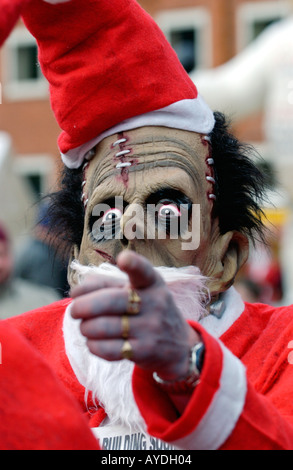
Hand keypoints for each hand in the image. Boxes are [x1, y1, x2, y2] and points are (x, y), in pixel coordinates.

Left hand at [70, 251, 200, 381]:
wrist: (179, 346)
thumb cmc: (148, 310)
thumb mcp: (139, 290)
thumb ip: (108, 283)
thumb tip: (79, 289)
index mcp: (152, 283)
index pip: (143, 271)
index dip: (133, 264)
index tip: (123, 259)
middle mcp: (154, 303)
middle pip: (110, 301)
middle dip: (83, 306)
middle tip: (74, 310)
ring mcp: (150, 328)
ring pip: (103, 327)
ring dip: (85, 328)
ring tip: (85, 327)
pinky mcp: (144, 351)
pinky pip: (107, 349)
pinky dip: (93, 345)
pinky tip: (93, 341)